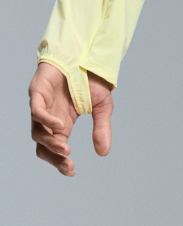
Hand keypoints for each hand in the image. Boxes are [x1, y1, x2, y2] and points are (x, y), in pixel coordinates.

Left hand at [29, 61, 113, 175]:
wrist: (89, 55)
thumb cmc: (91, 80)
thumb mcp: (102, 107)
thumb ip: (101, 128)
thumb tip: (103, 153)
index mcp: (62, 124)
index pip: (54, 149)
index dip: (59, 162)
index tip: (71, 171)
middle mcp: (49, 117)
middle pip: (42, 145)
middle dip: (53, 156)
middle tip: (68, 162)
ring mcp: (42, 104)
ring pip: (36, 131)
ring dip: (49, 142)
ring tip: (64, 148)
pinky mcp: (38, 91)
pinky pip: (36, 110)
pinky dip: (45, 121)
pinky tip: (59, 126)